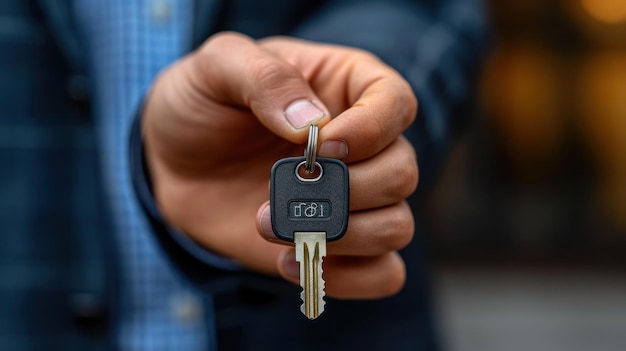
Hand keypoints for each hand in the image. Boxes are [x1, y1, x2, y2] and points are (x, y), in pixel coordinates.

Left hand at [142, 32, 417, 298]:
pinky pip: (381, 274)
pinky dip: (348, 279)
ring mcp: (353, 199)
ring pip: (396, 227)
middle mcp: (363, 146)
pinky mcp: (338, 246)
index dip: (372, 129)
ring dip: (339, 236)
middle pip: (401, 172)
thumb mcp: (217, 67)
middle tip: (287, 189)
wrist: (173, 164)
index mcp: (347, 89)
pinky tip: (290, 262)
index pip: (397, 102)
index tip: (323, 145)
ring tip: (273, 228)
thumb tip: (312, 124)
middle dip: (346, 190)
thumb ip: (265, 78)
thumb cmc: (202, 104)